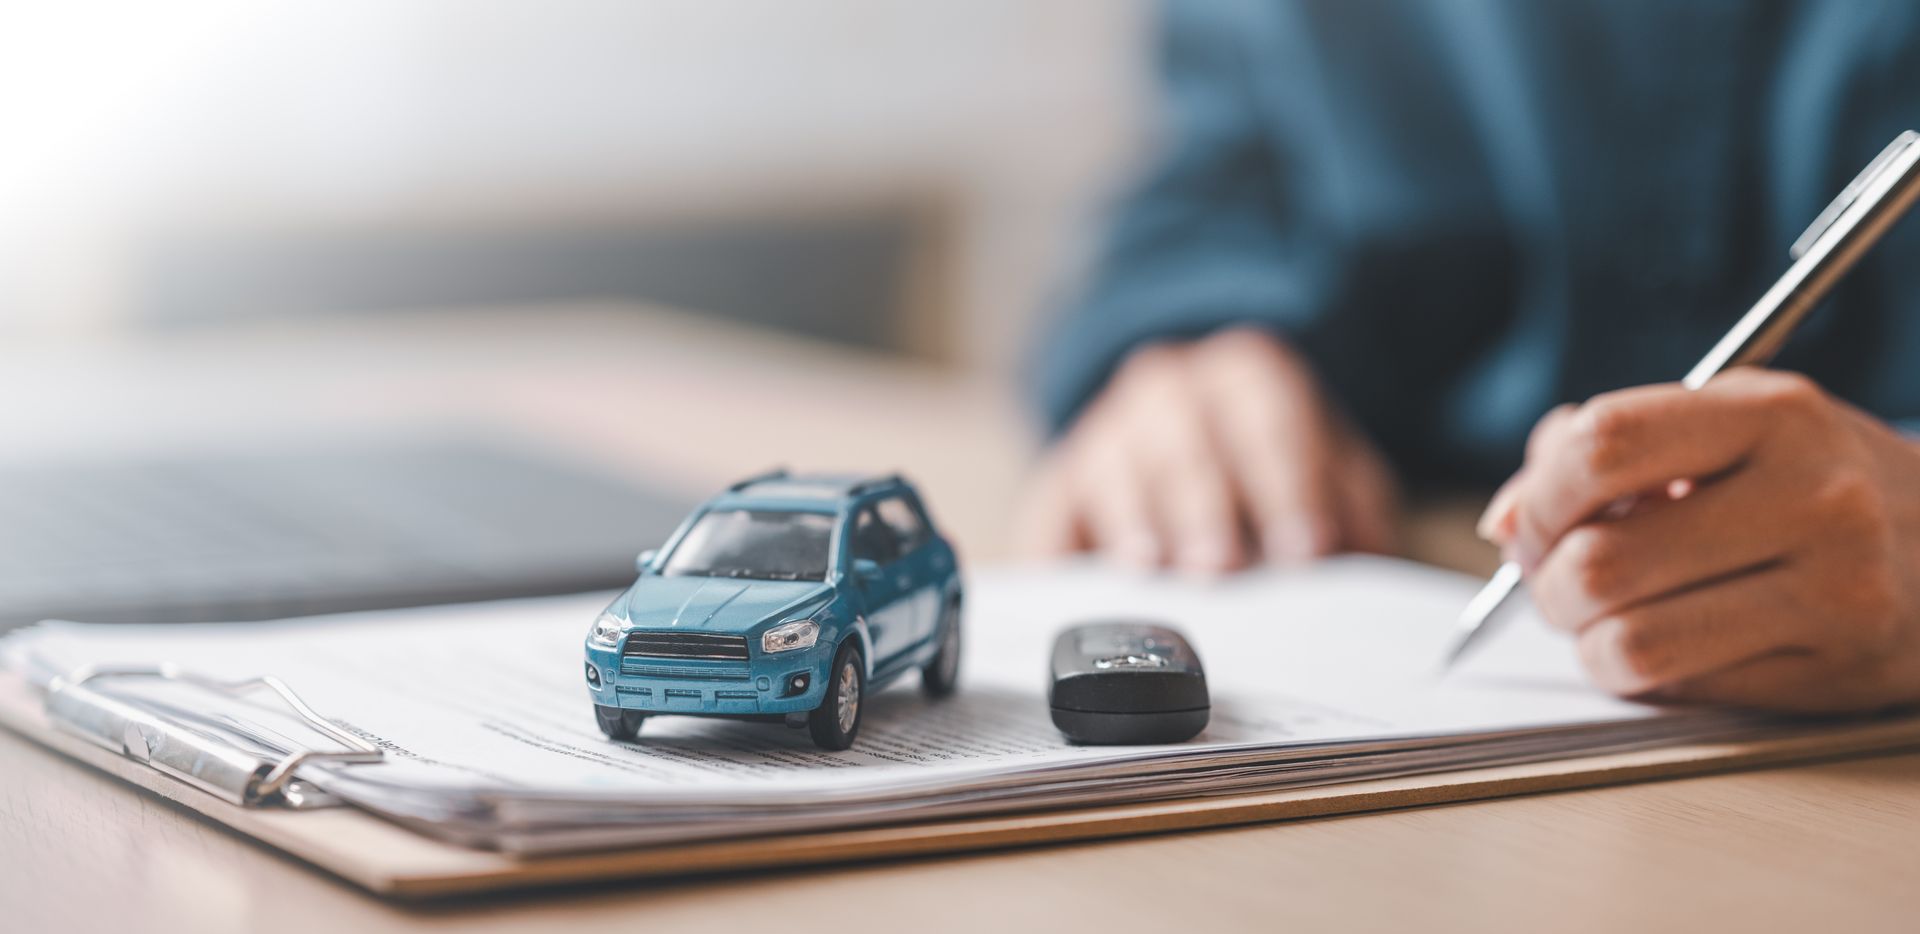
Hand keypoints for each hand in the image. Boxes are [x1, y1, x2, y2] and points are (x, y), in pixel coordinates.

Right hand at [1016, 327, 1398, 573]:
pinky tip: (1081, 583)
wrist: (1193, 446)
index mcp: (1247, 376)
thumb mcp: (1330, 476)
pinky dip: (1060, 549)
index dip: (1290, 483)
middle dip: (1204, 504)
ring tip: (1151, 567)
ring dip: (1134, 518)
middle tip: (1222, 564)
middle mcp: (1169, 389)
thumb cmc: (1271, 471)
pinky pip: (1052, 514)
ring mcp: (1106, 432)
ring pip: (1112, 463)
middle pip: (1184, 438)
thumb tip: (1362, 558)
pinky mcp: (1059, 486)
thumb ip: (1352, 508)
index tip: (1305, 548)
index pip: (1271, 417)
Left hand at [1481, 369, 1919, 712]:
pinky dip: (1646, 675)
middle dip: (1549, 585)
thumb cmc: (1809, 481)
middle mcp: (1813, 498)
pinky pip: (1681, 689)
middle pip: (1601, 561)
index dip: (1539, 496)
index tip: (1530, 523)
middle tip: (1560, 583)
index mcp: (1771, 416)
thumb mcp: (1726, 424)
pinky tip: (1673, 641)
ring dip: (1589, 642)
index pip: (1603, 446)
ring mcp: (1833, 590)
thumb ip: (1605, 451)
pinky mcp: (1833, 671)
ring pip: (1630, 643)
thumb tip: (1506, 520)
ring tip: (1607, 619)